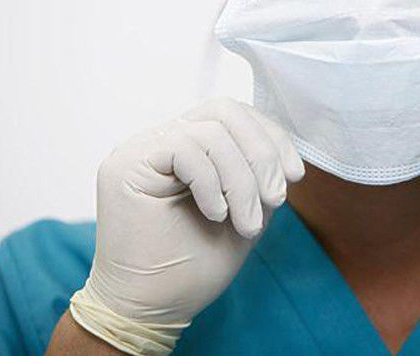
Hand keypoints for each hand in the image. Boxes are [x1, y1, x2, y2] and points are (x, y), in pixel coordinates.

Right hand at [70, 97, 304, 353]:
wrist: (150, 309)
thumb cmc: (195, 265)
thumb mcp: (245, 212)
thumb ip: (258, 176)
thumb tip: (281, 152)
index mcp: (191, 146)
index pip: (236, 116)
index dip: (271, 137)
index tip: (294, 176)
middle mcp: (164, 138)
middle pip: (224, 111)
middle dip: (261, 154)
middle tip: (275, 200)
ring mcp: (142, 148)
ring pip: (210, 132)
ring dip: (240, 180)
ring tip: (247, 224)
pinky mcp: (125, 165)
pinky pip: (183, 149)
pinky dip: (210, 183)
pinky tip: (216, 216)